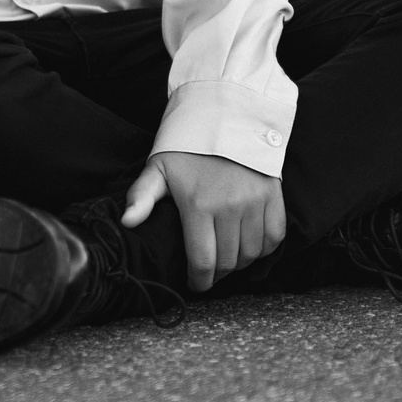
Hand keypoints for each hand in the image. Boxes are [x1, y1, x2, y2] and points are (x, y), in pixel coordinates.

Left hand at [122, 151, 284, 291]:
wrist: (224, 117)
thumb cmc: (187, 147)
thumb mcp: (158, 168)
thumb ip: (141, 197)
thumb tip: (126, 222)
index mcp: (199, 204)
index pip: (203, 262)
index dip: (199, 281)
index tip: (195, 284)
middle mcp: (230, 207)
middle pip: (228, 262)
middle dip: (217, 274)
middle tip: (209, 272)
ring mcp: (255, 202)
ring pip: (252, 254)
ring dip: (240, 264)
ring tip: (227, 259)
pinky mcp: (274, 196)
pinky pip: (274, 237)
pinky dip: (263, 248)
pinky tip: (249, 245)